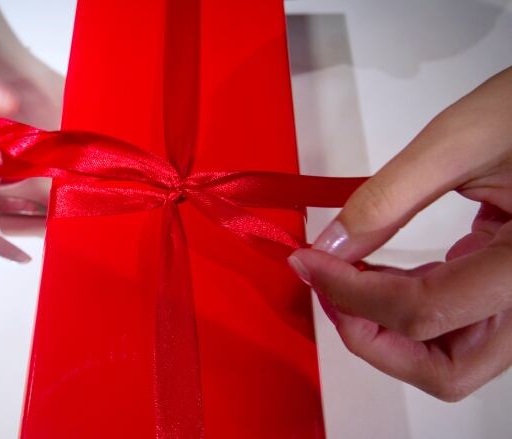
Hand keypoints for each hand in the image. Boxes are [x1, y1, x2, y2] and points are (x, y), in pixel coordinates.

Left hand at [288, 67, 511, 400]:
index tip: (308, 262)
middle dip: (374, 339)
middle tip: (329, 291)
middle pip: (446, 370)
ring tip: (345, 281)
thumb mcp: (459, 142)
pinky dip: (408, 310)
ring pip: (450, 359)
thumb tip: (330, 247)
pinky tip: (378, 274)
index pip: (424, 312)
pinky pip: (456, 325)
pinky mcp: (509, 290)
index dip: (351, 294)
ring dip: (387, 331)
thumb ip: (387, 199)